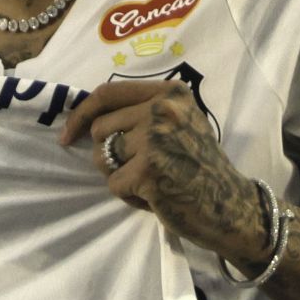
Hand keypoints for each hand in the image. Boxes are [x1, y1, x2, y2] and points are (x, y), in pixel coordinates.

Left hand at [59, 79, 269, 264]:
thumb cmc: (199, 167)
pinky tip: (156, 198)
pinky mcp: (149, 171)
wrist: (231, 206)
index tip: (68, 135)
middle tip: (140, 169)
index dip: (81, 114)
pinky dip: (129, 196)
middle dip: (110, 154)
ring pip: (102, 157)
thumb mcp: (178, 124)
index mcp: (170, 93)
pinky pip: (114, 184)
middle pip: (101, 129)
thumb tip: (86, 118)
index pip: (107, 93)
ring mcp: (156, 139)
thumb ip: (140, 113)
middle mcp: (164, 110)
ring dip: (120, 175)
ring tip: (151, 182)